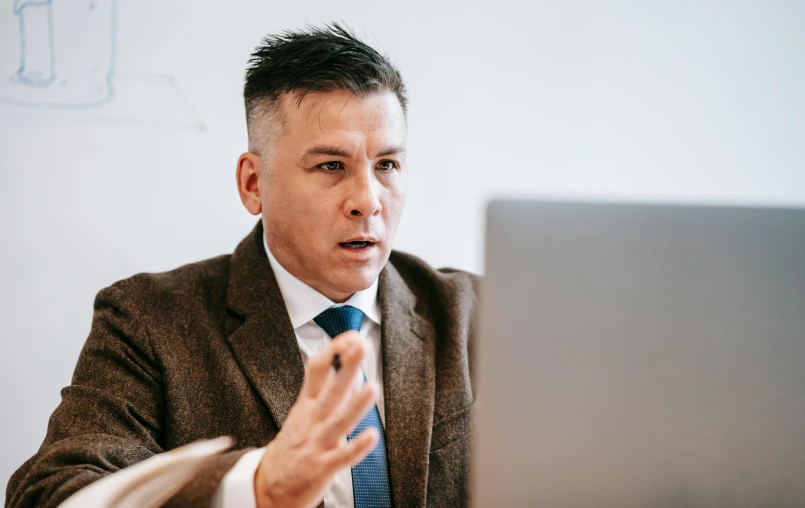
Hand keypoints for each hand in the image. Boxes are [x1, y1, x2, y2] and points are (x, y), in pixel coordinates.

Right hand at [254, 331, 379, 507]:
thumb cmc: (294, 445)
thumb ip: (331, 393)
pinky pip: (342, 457)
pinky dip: (356, 446)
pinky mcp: (322, 467)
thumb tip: (356, 371)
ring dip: (356, 404)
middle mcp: (312, 420)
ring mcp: (317, 443)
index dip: (334, 350)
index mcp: (307, 404)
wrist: (267, 486)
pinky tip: (372, 436)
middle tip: (362, 345)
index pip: (317, 369)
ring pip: (338, 420)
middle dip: (346, 366)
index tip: (352, 336)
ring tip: (373, 386)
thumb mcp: (306, 414)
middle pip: (330, 389)